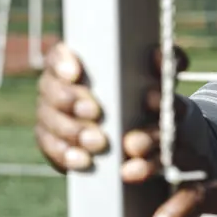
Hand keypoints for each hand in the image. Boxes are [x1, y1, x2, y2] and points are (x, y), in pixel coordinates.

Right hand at [34, 41, 194, 180]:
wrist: (148, 129)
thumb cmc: (149, 92)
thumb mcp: (159, 76)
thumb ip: (164, 62)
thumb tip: (160, 57)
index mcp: (78, 62)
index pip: (58, 55)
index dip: (61, 62)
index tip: (75, 74)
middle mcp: (60, 87)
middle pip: (53, 90)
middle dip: (71, 101)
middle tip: (95, 113)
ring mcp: (53, 116)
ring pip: (51, 122)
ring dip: (73, 132)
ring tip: (98, 142)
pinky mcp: (56, 144)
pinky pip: (52, 150)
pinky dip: (68, 156)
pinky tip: (84, 161)